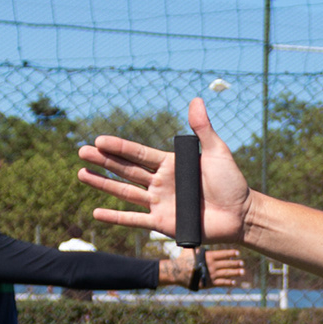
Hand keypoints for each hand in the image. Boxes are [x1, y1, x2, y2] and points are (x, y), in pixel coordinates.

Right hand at [77, 100, 250, 242]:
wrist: (241, 214)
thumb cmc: (232, 182)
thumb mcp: (217, 152)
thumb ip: (203, 129)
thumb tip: (196, 100)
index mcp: (170, 164)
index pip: (138, 153)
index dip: (119, 147)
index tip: (99, 139)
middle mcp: (161, 183)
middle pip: (126, 170)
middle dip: (103, 160)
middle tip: (81, 151)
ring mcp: (160, 203)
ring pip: (125, 192)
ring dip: (103, 183)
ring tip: (81, 174)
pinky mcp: (163, 223)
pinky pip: (135, 220)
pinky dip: (115, 217)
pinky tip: (97, 213)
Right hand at [162, 247, 246, 288]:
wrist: (177, 272)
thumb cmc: (183, 259)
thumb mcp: (191, 249)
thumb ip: (199, 246)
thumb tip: (199, 236)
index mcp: (209, 256)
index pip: (223, 254)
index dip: (231, 253)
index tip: (238, 253)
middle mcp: (212, 265)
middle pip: (227, 263)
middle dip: (236, 263)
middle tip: (242, 263)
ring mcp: (211, 274)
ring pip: (226, 273)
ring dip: (235, 272)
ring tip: (242, 272)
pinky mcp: (209, 283)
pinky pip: (221, 283)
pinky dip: (228, 282)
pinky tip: (234, 282)